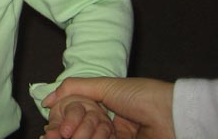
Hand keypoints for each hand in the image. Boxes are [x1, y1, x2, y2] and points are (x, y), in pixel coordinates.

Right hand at [43, 77, 174, 138]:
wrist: (170, 116)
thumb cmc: (141, 96)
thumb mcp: (103, 85)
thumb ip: (74, 88)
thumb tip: (47, 99)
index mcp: (106, 107)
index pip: (79, 117)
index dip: (65, 122)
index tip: (52, 128)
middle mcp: (112, 125)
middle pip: (82, 133)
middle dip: (68, 134)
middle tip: (54, 136)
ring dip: (79, 137)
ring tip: (67, 136)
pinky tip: (83, 137)